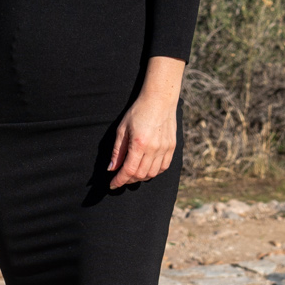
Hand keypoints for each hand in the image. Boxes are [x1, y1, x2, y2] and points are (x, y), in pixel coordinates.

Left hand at [107, 71, 181, 190]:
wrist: (159, 100)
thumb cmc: (138, 112)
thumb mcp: (122, 129)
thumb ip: (117, 151)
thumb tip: (111, 169)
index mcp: (139, 143)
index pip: (128, 170)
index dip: (119, 180)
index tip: (112, 184)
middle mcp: (154, 148)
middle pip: (140, 174)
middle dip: (128, 180)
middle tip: (121, 178)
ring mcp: (165, 148)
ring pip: (152, 173)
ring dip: (141, 177)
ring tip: (133, 174)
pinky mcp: (172, 147)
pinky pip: (163, 167)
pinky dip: (154, 172)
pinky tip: (146, 169)